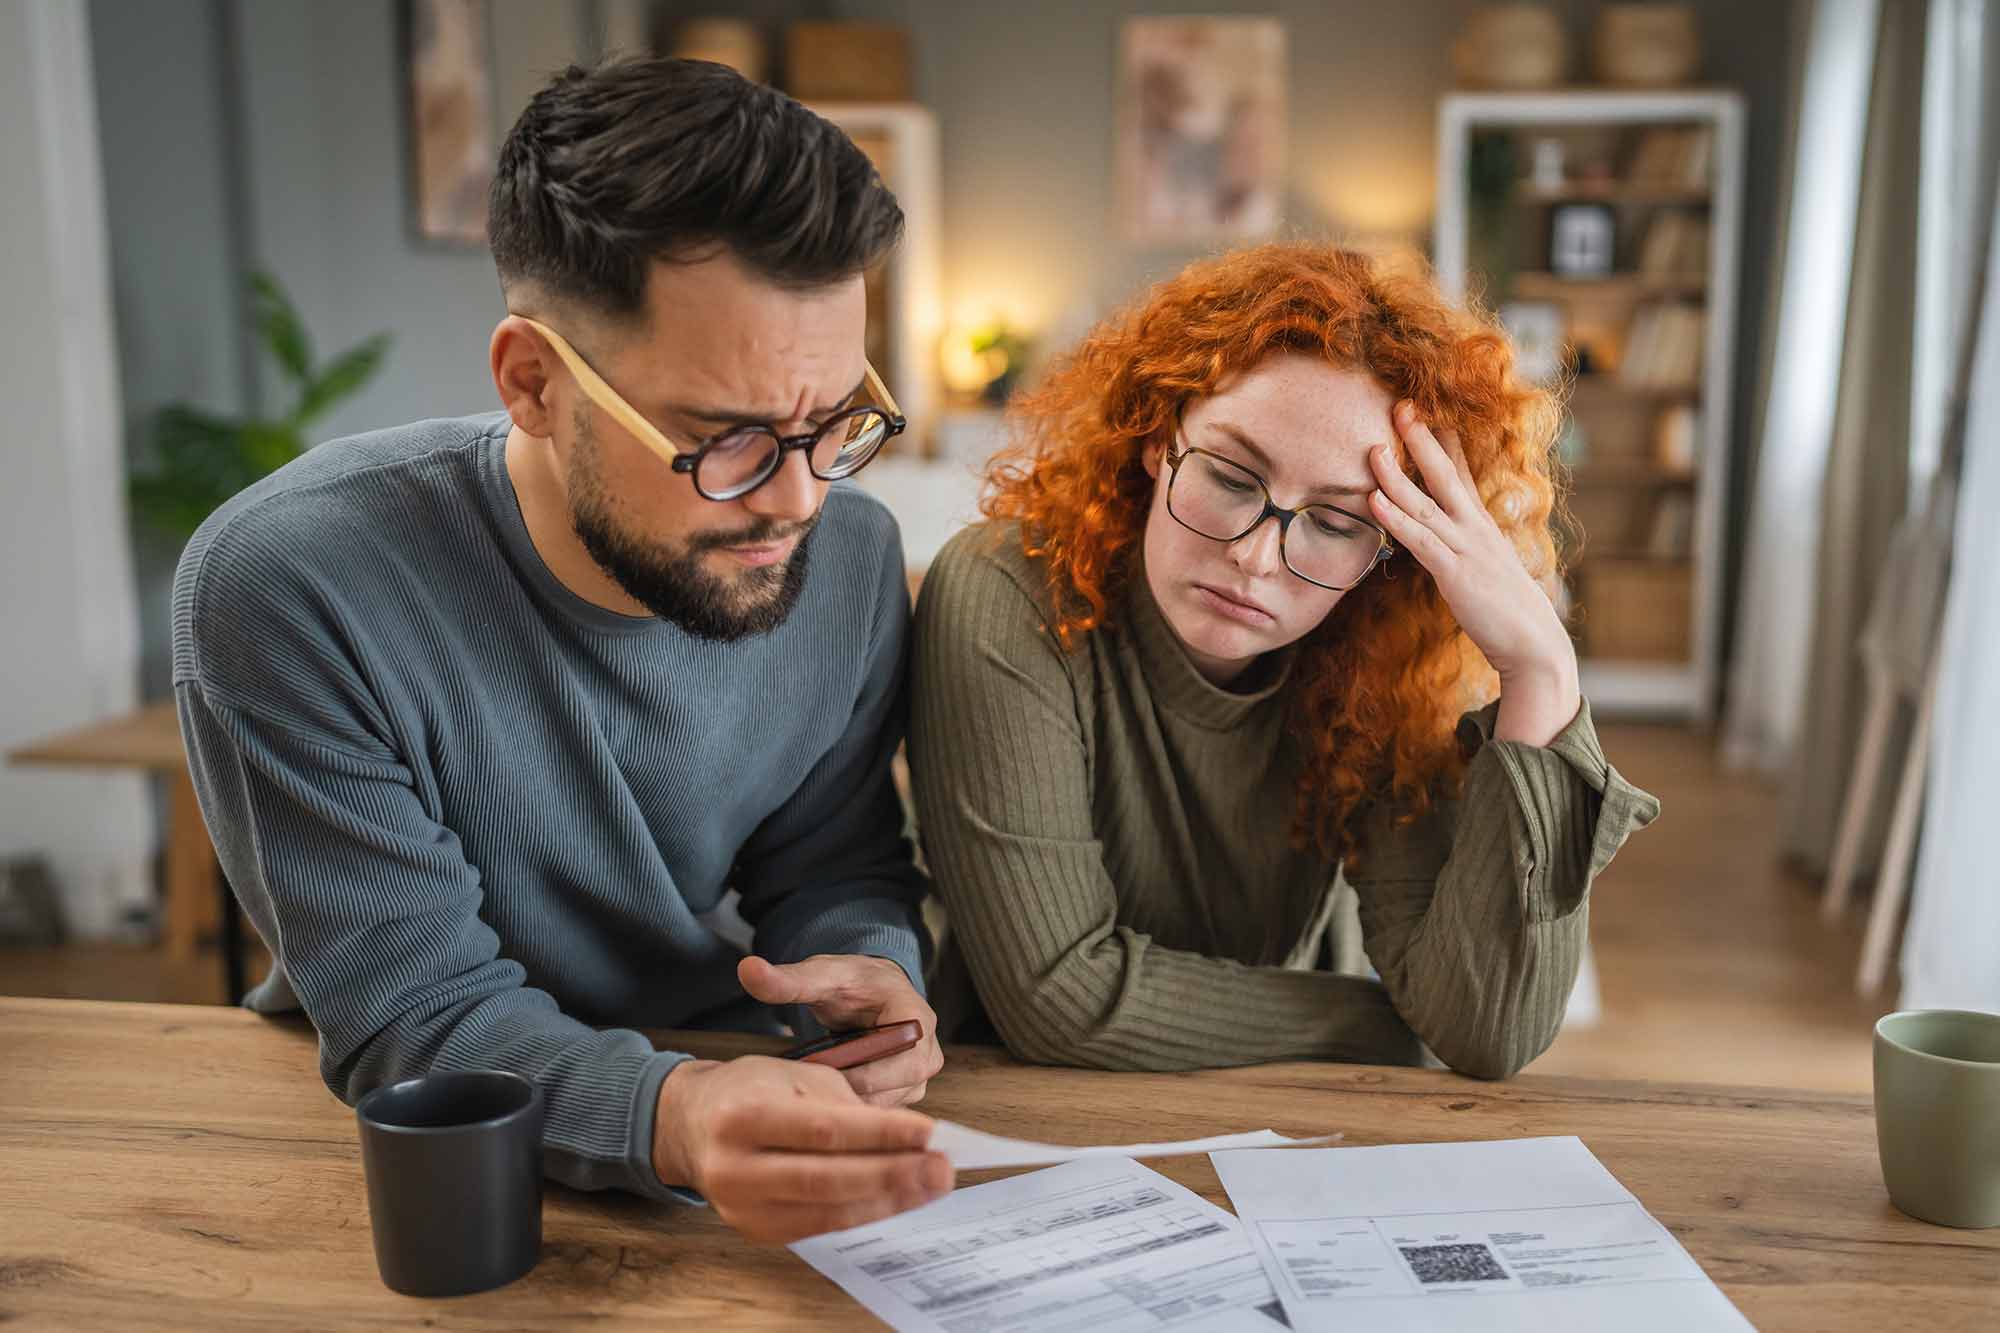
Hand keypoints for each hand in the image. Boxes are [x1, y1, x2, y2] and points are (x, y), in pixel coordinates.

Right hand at [653, 1055, 952, 1242]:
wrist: (693, 1125)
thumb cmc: (751, 1090)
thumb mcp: (793, 1075)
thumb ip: (845, 1105)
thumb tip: (908, 1137)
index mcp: (742, 1114)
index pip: (822, 1129)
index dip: (880, 1133)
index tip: (929, 1133)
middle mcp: (735, 1167)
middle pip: (826, 1177)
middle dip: (893, 1174)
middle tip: (942, 1168)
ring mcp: (742, 1207)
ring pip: (827, 1210)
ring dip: (888, 1200)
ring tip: (932, 1185)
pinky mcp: (756, 1230)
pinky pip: (820, 1226)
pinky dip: (864, 1212)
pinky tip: (897, 1199)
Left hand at [739, 954, 943, 1106]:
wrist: (870, 991)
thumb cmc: (852, 982)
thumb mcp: (821, 976)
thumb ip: (788, 979)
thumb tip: (748, 969)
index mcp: (917, 1019)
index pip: (903, 1060)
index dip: (864, 1073)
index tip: (818, 1073)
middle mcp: (927, 1053)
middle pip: (894, 1091)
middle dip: (850, 1094)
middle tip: (808, 1092)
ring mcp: (918, 1079)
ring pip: (886, 1110)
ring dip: (849, 1107)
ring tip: (811, 1100)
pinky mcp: (904, 1096)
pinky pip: (879, 1115)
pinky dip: (850, 1113)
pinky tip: (821, 1107)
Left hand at [1367, 401, 1579, 746]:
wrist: (1534, 645)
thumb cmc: (1509, 613)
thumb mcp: (1488, 571)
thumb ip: (1468, 551)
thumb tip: (1450, 544)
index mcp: (1482, 526)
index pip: (1462, 473)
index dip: (1443, 441)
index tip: (1427, 410)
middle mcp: (1475, 529)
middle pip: (1445, 474)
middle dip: (1421, 439)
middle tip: (1400, 405)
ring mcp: (1466, 548)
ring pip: (1426, 503)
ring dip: (1397, 475)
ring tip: (1373, 447)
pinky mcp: (1455, 573)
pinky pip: (1420, 540)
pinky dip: (1395, 519)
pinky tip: (1374, 501)